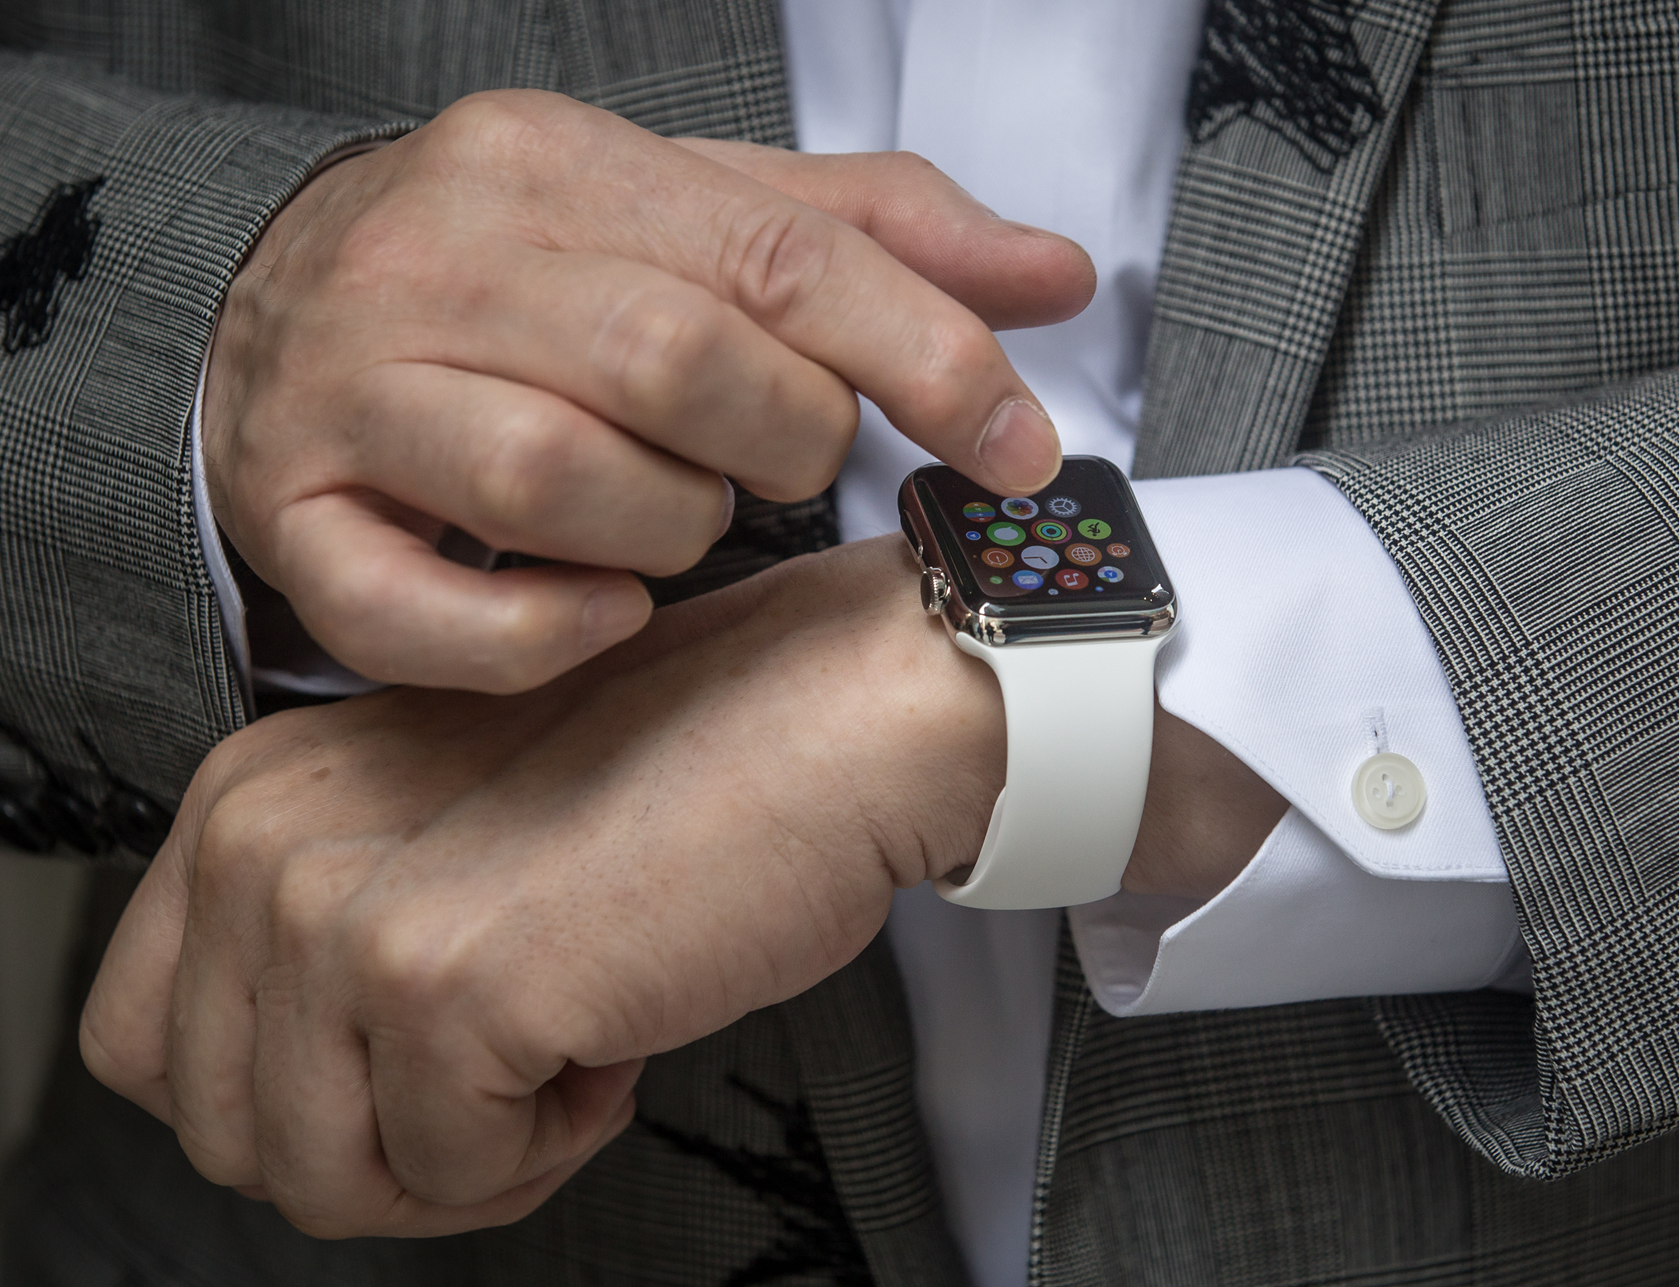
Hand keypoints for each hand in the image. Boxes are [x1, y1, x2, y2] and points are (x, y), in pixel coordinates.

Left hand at [78, 539, 1280, 1237]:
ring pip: (316, 1181)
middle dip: (378, 1155)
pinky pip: (449, 1176)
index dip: (286, 1100)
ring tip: (567, 1063)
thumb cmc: (683, 777)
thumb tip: (307, 1104)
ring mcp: (340, 913)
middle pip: (225, 1134)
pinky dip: (544, 1149)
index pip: (142, 1042)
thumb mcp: (447, 830)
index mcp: (245, 796)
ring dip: (460, 1163)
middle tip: (512, 1088)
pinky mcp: (445, 984)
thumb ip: (338, 935)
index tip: (414, 1073)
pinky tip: (615, 1045)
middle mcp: (259, 842)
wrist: (835, 721)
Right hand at [207, 89, 1093, 692]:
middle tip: (782, 462)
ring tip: (671, 514)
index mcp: (560, 165)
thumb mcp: (699, 217)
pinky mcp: (295, 516)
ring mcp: (353, 390)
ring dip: (666, 531)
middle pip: (678, 362)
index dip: (928, 358)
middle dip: (781, 443)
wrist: (273, 306)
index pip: (783, 256)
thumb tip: (1055, 276)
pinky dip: (539, 634)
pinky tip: (598, 612)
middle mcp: (441, 259)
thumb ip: (878, 239)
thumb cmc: (526, 274)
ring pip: (555, 479)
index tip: (1013, 445)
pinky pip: (420, 610)